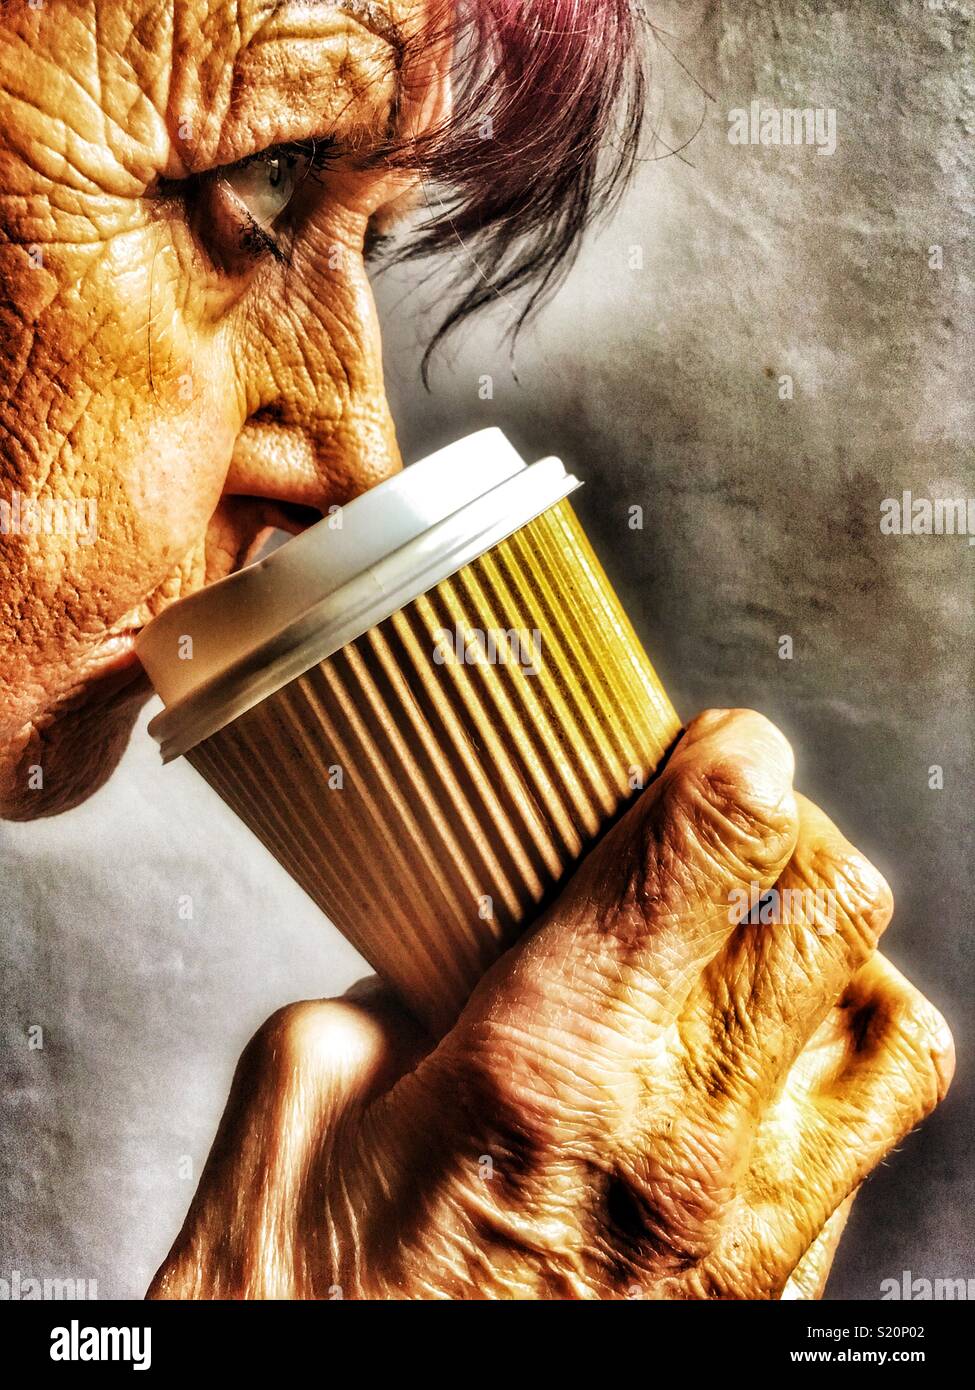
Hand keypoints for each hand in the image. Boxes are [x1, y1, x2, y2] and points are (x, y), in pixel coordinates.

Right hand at [149, 710, 952, 1298]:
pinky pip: (863, 1140)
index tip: (713, 742)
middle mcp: (680, 1143)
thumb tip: (448, 953)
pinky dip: (832, 1067)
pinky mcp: (771, 1291)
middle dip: (782, 831)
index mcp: (550, 1065)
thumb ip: (388, 991)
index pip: (712, 849)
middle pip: (830, 908)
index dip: (729, 760)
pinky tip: (750, 1069)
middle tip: (718, 827)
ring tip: (752, 947)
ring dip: (830, 955)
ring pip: (888, 1021)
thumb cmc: (308, 1308)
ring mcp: (748, 1230)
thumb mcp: (296, 1099)